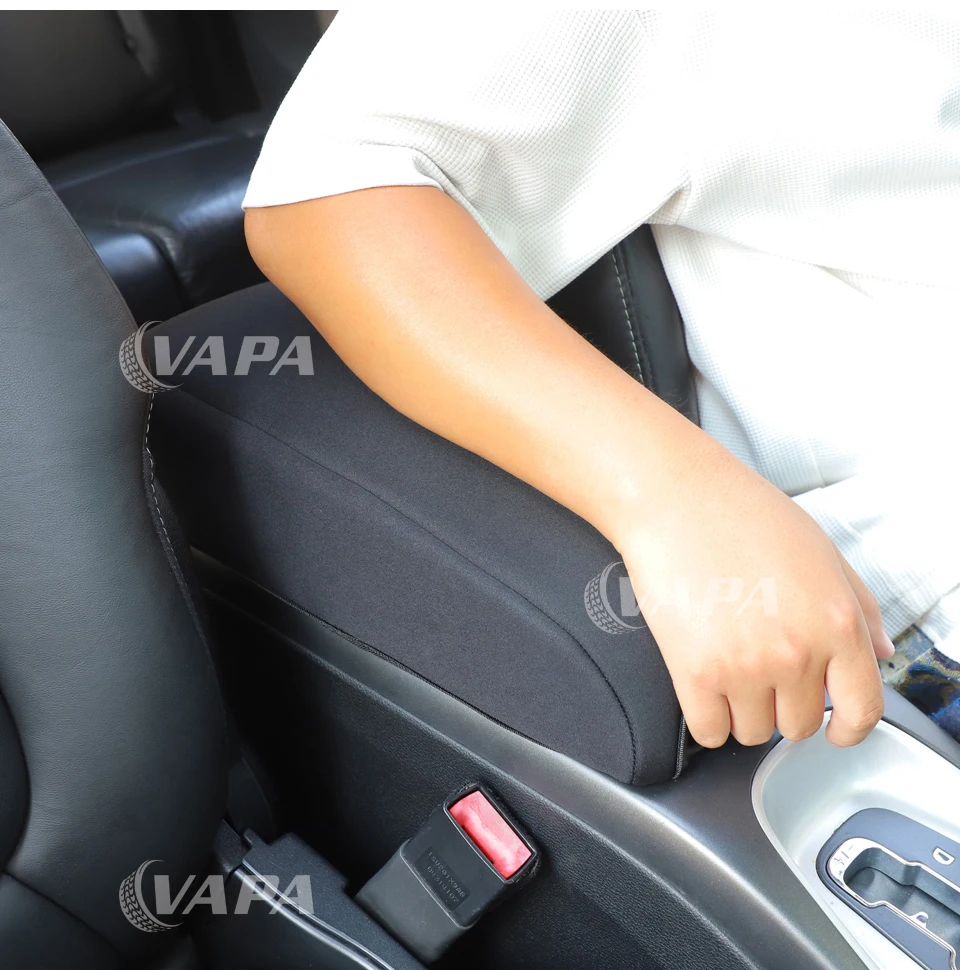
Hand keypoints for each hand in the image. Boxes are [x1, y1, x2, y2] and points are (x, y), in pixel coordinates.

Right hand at [617, 442, 893, 748]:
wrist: (675, 498)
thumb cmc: (741, 514)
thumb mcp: (821, 551)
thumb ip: (860, 606)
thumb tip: (876, 652)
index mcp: (836, 622)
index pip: (863, 710)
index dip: (849, 729)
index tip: (836, 730)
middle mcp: (796, 652)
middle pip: (799, 726)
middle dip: (784, 705)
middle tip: (762, 670)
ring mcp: (745, 666)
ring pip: (753, 733)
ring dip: (743, 711)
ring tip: (728, 669)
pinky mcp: (695, 672)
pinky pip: (710, 732)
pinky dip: (708, 718)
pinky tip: (704, 688)